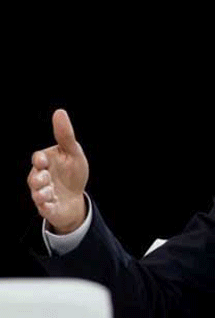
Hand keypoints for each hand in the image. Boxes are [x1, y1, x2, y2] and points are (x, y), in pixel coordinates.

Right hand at [27, 109, 88, 233]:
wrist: (75, 197)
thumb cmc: (72, 172)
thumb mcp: (73, 152)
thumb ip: (65, 135)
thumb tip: (59, 112)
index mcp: (46, 163)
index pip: (38, 158)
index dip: (39, 160)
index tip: (43, 160)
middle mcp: (41, 178)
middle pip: (34, 178)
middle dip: (38, 178)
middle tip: (44, 177)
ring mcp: (43, 194)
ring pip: (37, 194)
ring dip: (42, 192)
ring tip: (50, 191)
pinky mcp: (48, 208)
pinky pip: (44, 208)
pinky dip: (46, 206)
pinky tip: (50, 203)